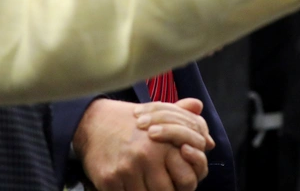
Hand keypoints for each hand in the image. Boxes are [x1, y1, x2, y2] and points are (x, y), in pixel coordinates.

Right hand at [74, 98, 208, 190]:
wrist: (91, 121)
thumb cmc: (130, 121)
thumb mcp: (160, 115)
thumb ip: (185, 121)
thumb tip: (207, 131)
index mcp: (163, 143)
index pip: (187, 180)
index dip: (185, 185)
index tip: (177, 182)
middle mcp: (147, 156)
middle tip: (160, 184)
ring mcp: (127, 170)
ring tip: (143, 182)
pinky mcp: (109, 180)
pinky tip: (127, 183)